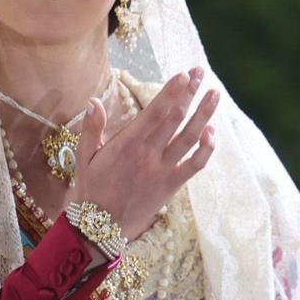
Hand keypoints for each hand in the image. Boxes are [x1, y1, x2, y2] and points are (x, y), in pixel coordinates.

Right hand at [69, 69, 219, 247]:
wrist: (101, 227)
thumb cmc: (92, 189)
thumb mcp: (85, 157)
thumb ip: (92, 128)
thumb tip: (93, 100)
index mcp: (128, 144)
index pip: (155, 112)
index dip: (171, 92)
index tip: (183, 75)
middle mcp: (149, 155)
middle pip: (175, 118)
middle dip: (189, 93)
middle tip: (200, 72)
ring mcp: (163, 170)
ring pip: (189, 138)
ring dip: (204, 115)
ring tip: (214, 94)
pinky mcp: (172, 185)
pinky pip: (194, 165)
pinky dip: (206, 149)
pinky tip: (212, 132)